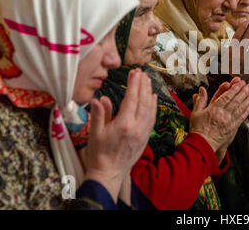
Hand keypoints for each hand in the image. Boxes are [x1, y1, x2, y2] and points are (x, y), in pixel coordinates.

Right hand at [84, 69, 156, 201]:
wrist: (109, 174)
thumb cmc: (99, 154)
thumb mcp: (95, 133)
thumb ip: (99, 114)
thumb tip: (100, 99)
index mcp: (124, 124)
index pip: (131, 99)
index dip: (134, 84)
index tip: (134, 73)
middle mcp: (137, 127)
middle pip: (143, 101)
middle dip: (142, 85)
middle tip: (141, 73)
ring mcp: (143, 132)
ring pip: (150, 108)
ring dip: (149, 93)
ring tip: (147, 81)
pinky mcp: (146, 137)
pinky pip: (152, 118)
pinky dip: (153, 106)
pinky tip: (153, 98)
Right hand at [190, 78, 248, 161]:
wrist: (202, 145)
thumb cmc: (198, 129)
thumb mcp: (195, 113)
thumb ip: (200, 100)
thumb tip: (201, 89)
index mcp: (213, 109)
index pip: (226, 96)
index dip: (234, 88)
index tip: (239, 82)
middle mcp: (222, 114)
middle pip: (235, 100)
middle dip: (243, 91)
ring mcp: (228, 121)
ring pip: (240, 108)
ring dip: (247, 99)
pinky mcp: (233, 128)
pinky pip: (241, 117)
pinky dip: (246, 110)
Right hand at [228, 19, 248, 80]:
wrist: (239, 77)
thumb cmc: (232, 62)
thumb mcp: (228, 52)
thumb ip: (234, 41)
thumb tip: (245, 26)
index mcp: (230, 52)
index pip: (238, 36)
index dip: (243, 27)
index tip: (247, 20)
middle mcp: (239, 56)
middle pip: (247, 37)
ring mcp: (248, 60)